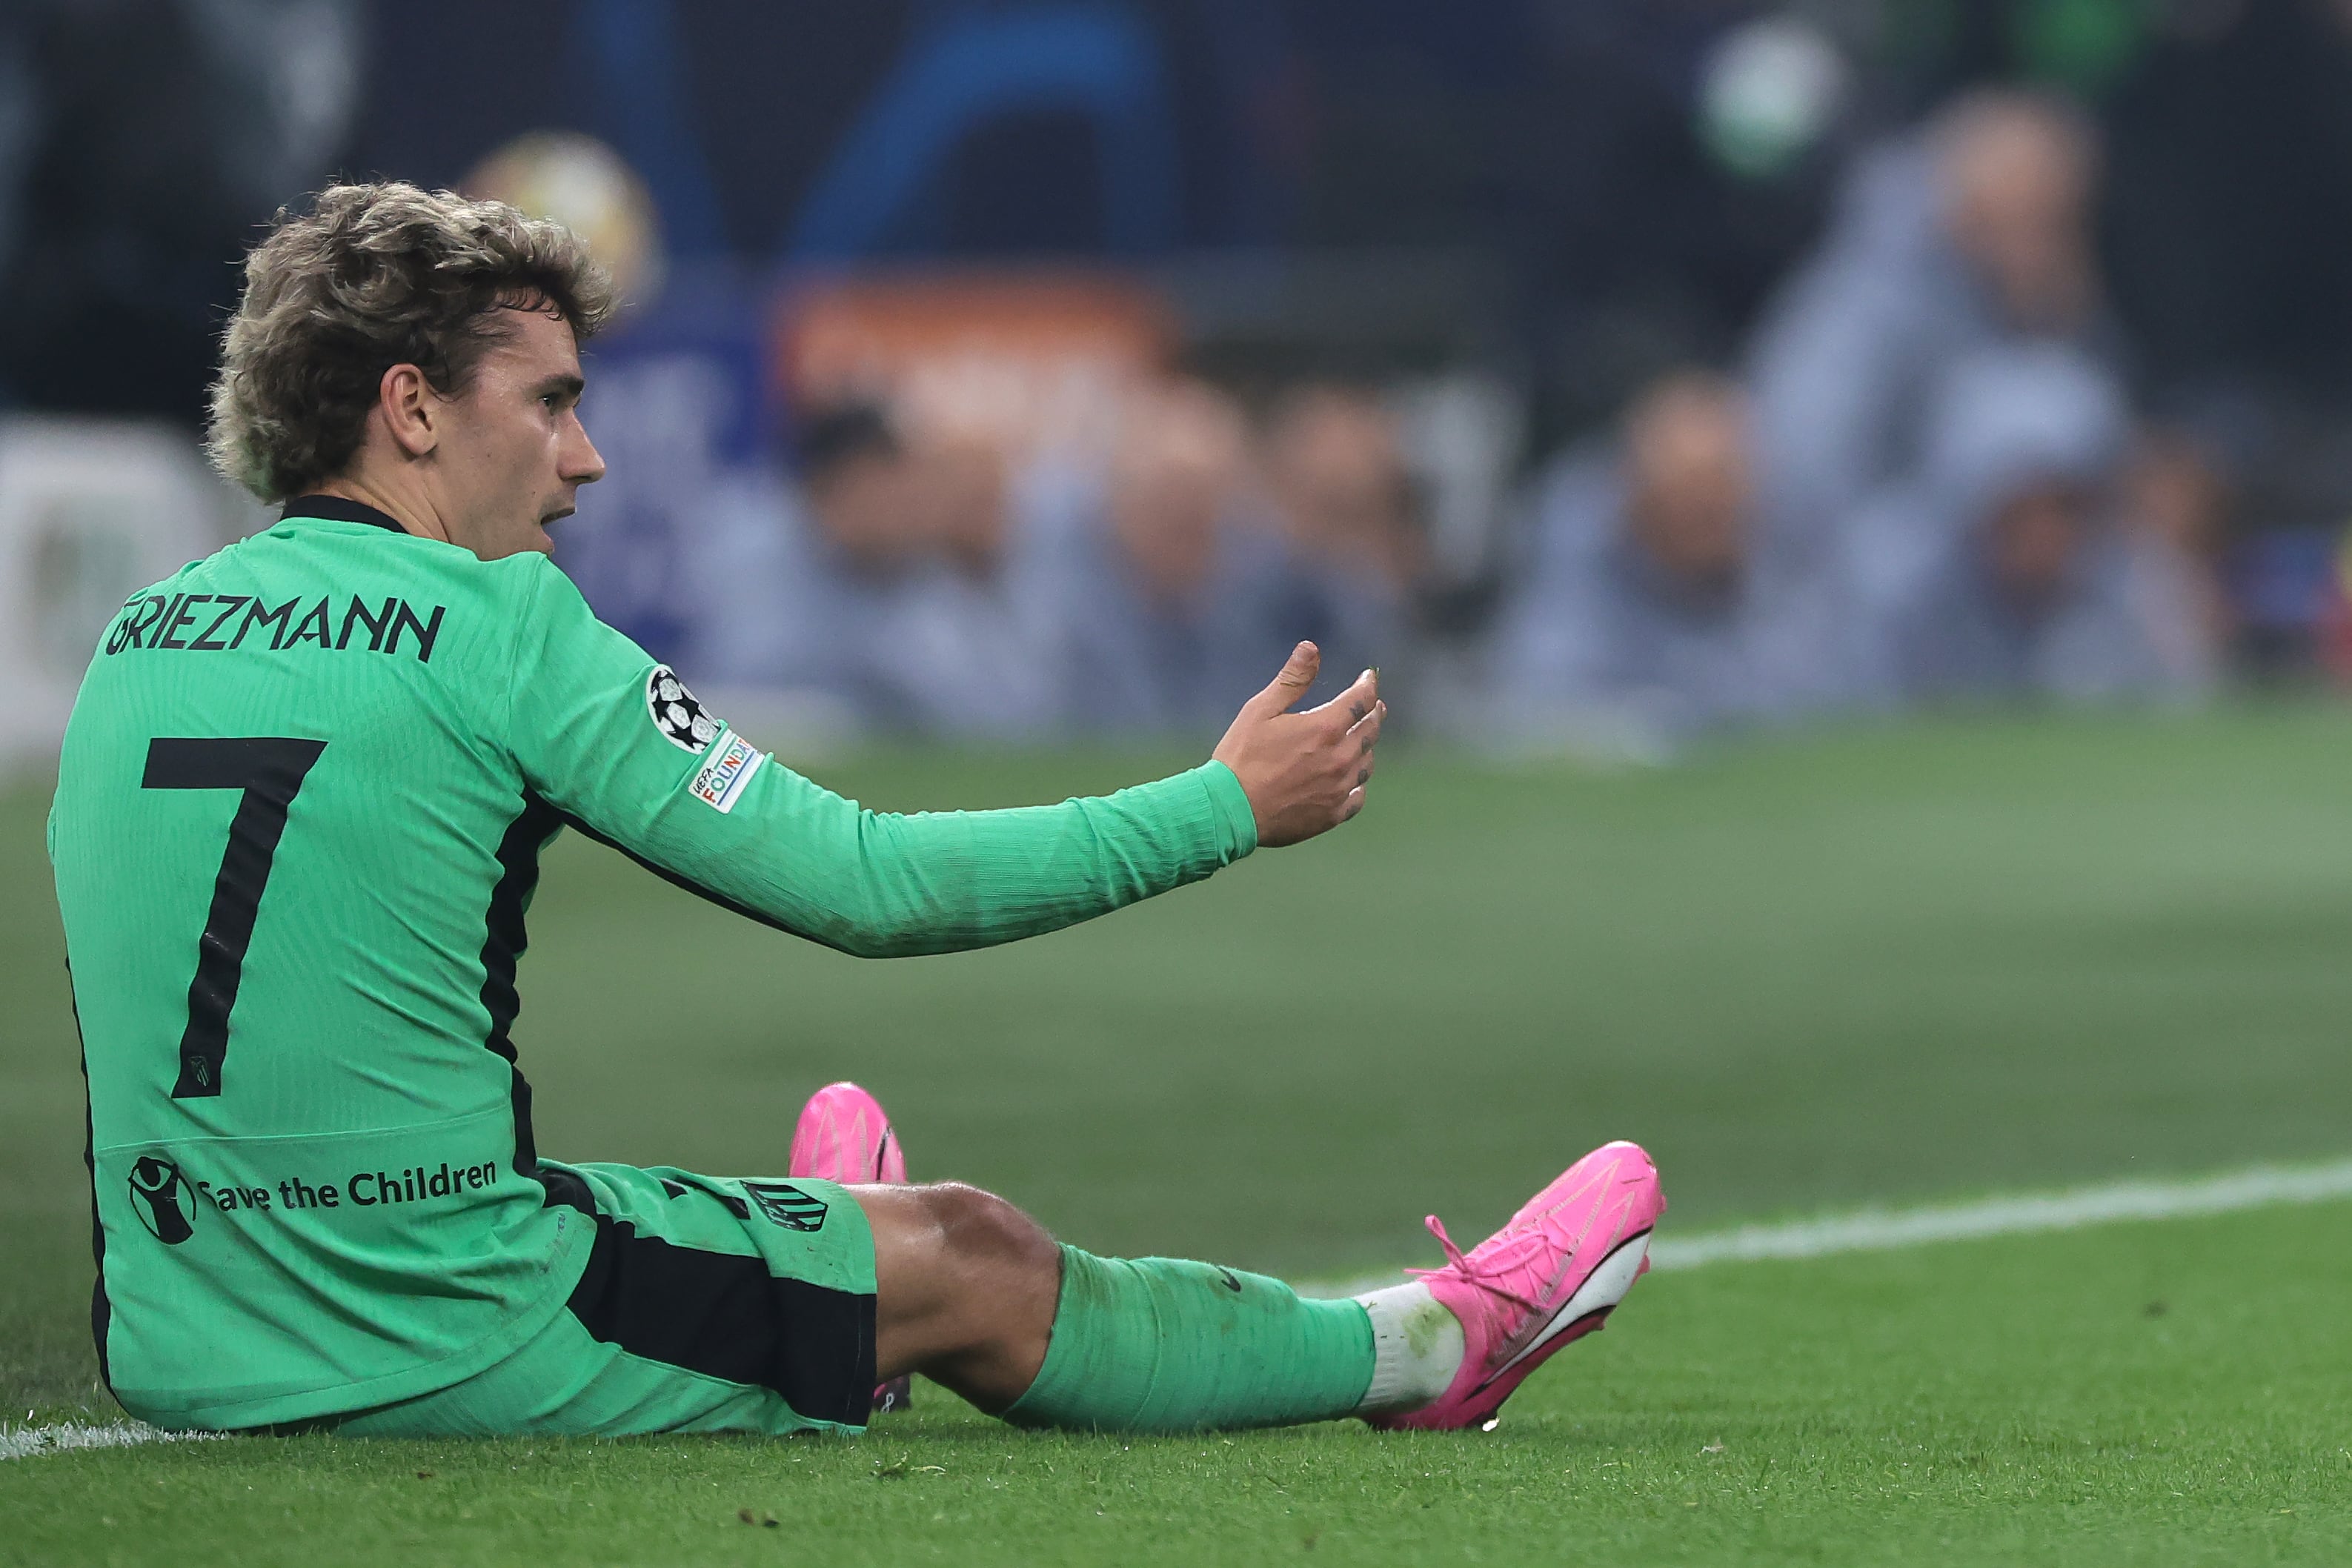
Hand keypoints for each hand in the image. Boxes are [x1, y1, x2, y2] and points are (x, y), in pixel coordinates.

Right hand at [1211, 643, 1384, 848]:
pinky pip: (1357, 796)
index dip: (1368, 685)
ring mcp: (1338, 789)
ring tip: (1364, 739)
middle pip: (1370, 730)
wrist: (1230, 811)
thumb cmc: (1241, 757)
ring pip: (1366, 763)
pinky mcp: (1331, 814)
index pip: (1360, 700)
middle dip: (1374, 713)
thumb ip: (1291, 680)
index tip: (1369, 677)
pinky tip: (1354, 781)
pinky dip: (1358, 784)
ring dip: (1367, 747)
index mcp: (1324, 729)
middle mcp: (1339, 758)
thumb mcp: (1260, 710)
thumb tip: (1311, 648)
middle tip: (1375, 705)